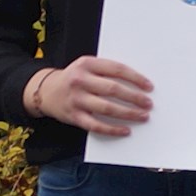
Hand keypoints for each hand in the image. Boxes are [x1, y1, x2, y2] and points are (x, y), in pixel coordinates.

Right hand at [25, 56, 150, 137]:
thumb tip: (138, 84)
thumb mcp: (87, 67)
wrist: (45, 91)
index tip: (149, 87)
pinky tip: (125, 130)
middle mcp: (80, 80)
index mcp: (87, 64)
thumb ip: (107, 72)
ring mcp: (76, 99)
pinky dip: (112, 129)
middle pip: (113, 89)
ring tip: (143, 116)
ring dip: (128, 113)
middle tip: (149, 104)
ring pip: (107, 108)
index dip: (135, 78)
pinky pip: (96, 125)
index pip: (117, 69)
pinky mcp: (73, 116)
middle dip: (134, 97)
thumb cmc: (75, 78)